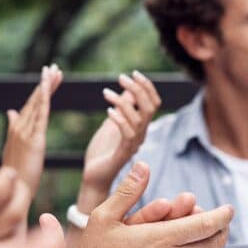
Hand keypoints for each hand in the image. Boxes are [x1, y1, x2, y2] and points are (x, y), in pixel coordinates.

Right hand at [0, 64, 62, 195]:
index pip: (30, 104)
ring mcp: (24, 132)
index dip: (40, 90)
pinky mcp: (33, 140)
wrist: (13, 192)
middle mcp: (18, 127)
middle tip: (54, 68)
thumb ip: (13, 127)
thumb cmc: (15, 174)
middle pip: (34, 100)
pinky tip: (49, 88)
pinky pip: (40, 115)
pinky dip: (44, 100)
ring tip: (55, 72)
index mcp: (15, 128)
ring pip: (37, 104)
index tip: (48, 77)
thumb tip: (11, 111)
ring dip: (47, 86)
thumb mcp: (13, 148)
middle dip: (45, 83)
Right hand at [67, 162, 233, 247]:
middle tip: (220, 222)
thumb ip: (128, 190)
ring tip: (210, 240)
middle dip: (221, 230)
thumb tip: (143, 166)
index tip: (228, 209)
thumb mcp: (104, 216)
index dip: (221, 215)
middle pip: (213, 243)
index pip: (205, 224)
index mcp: (161, 238)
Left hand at [80, 71, 160, 199]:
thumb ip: (123, 107)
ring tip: (106, 92)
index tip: (134, 73)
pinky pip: (127, 135)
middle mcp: (141, 134)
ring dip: (123, 102)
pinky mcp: (123, 154)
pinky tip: (109, 111)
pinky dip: (120, 120)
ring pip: (139, 119)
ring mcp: (133, 144)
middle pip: (150, 108)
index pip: (154, 103)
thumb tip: (129, 87)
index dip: (147, 87)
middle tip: (121, 77)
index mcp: (140, 126)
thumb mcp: (113, 121)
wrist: (93, 175)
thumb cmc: (103, 149)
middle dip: (138, 89)